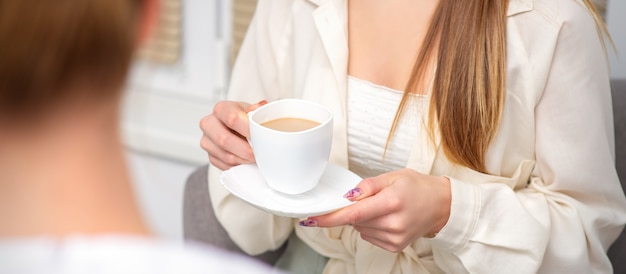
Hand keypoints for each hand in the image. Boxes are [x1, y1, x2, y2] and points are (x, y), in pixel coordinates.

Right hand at [199, 100, 266, 169]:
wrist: (238, 128)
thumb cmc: (245, 118)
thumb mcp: (253, 110)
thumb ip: (256, 110)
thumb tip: (260, 107)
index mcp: (221, 109)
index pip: (232, 118)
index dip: (248, 130)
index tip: (260, 137)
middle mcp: (209, 123)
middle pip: (224, 140)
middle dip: (245, 150)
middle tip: (259, 153)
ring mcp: (207, 141)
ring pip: (226, 155)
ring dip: (244, 159)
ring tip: (256, 158)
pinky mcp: (210, 156)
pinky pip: (225, 165)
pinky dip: (239, 165)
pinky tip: (247, 161)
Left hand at [299, 169, 450, 251]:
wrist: (441, 205)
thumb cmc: (417, 187)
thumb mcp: (392, 176)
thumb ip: (366, 186)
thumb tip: (346, 196)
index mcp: (391, 202)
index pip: (352, 214)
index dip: (329, 218)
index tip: (310, 220)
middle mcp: (393, 223)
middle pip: (354, 221)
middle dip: (353, 210)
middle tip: (370, 198)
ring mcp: (394, 238)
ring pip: (360, 229)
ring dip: (363, 219)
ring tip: (383, 207)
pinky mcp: (395, 246)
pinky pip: (369, 236)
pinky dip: (370, 227)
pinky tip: (386, 218)